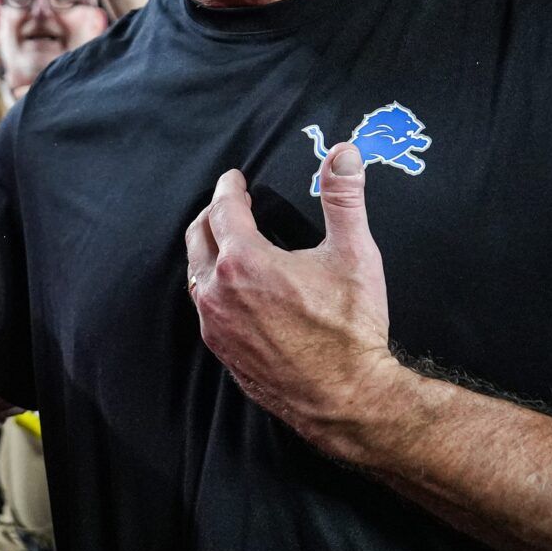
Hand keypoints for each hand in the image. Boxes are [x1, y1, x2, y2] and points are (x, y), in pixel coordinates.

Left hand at [184, 145, 398, 455]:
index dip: (228, 189)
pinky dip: (212, 287)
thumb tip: (344, 152)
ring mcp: (215, 326)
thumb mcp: (354, 254)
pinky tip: (230, 290)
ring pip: (197, 276)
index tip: (234, 179)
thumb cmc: (351, 329)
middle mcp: (218, 293)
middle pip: (198, 239)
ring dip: (207, 252)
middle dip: (210, 215)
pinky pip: (205, 309)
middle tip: (224, 204)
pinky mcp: (222, 352)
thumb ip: (344, 197)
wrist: (346, 398)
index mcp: (243, 261)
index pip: (222, 210)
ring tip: (223, 242)